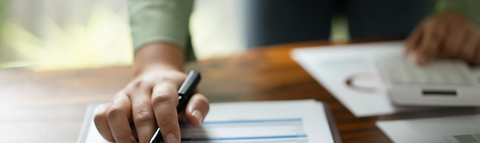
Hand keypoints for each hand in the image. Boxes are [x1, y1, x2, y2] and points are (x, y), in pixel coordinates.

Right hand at [94, 69, 208, 142]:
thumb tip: (194, 119)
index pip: (163, 101)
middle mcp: (141, 87)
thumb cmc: (176, 90)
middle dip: (148, 137)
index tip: (173, 142)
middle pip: (141, 113)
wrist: (156, 75)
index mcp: (163, 83)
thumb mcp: (193, 93)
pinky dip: (107, 133)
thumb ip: (198, 105)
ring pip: (114, 114)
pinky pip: (101, 117)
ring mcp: (123, 94)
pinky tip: (121, 141)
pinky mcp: (110, 103)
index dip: (167, 123)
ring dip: (124, 137)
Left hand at [406, 11, 479, 64]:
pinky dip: (469, 60)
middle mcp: (458, 25)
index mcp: (440, 22)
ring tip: (448, 55)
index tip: (419, 61)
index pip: (434, 36)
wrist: (455, 19)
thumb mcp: (421, 32)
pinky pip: (476, 56)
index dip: (426, 50)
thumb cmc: (436, 28)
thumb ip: (413, 45)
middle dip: (440, 56)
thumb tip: (413, 58)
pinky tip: (461, 57)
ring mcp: (471, 32)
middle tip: (436, 57)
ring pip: (464, 52)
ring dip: (454, 59)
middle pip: (450, 47)